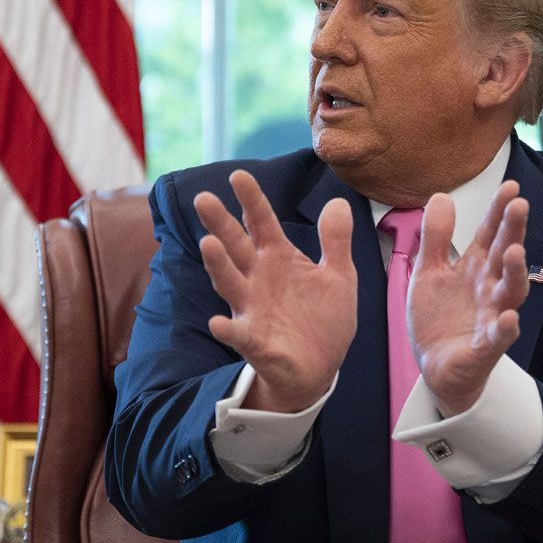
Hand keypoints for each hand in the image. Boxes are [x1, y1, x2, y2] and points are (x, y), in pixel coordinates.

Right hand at [193, 170, 356, 412]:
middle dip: (220, 223)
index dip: (251, 200)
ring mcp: (252, 309)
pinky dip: (227, 329)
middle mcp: (258, 279)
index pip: (261, 223)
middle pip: (236, 246)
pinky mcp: (255, 342)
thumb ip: (335, 241)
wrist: (321, 367)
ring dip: (218, 265)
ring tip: (208, 244)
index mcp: (278, 258)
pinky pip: (238, 335)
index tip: (238, 175)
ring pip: (230, 283)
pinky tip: (218, 322)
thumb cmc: (323, 318)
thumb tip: (337, 202)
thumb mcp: (339, 276)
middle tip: (203, 198)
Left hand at [407, 181, 528, 416]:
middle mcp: (489, 289)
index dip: (499, 210)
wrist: (435, 366)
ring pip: (510, 293)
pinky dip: (505, 329)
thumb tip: (441, 196)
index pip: (491, 234)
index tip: (510, 185)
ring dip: (516, 273)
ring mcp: (491, 317)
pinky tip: (508, 318)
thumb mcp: (428, 271)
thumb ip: (436, 237)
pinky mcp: (485, 348)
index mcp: (476, 268)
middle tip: (519, 205)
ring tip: (516, 252)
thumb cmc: (439, 318)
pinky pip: (498, 338)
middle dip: (513, 231)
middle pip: (506, 256)